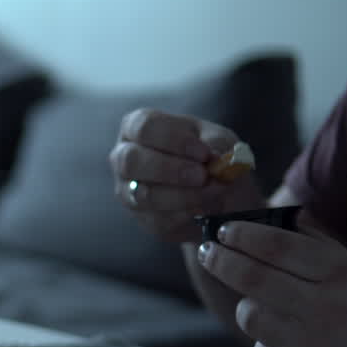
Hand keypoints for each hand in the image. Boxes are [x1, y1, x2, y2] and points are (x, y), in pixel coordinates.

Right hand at [110, 108, 265, 241]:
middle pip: (131, 161)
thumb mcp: (219, 140)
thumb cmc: (211, 156)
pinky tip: (208, 207)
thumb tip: (214, 158)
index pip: (144, 126)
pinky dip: (187, 214)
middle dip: (170, 170)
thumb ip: (217, 144)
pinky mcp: (143, 218)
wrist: (222, 193)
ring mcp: (128, 190)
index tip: (204, 152)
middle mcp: (124, 157)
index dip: (173, 139)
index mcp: (138, 127)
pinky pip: (159, 219)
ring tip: (213, 192)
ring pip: (143, 194)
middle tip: (202, 176)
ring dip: (182, 195)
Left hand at [198, 220, 346, 346]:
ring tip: (259, 304)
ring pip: (251, 318)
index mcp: (345, 275)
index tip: (222, 231)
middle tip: (208, 253)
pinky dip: (266, 346)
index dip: (242, 236)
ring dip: (247, 307)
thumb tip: (277, 216)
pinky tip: (283, 342)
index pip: (278, 247)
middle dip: (221, 261)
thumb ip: (320, 244)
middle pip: (253, 279)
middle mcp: (330, 310)